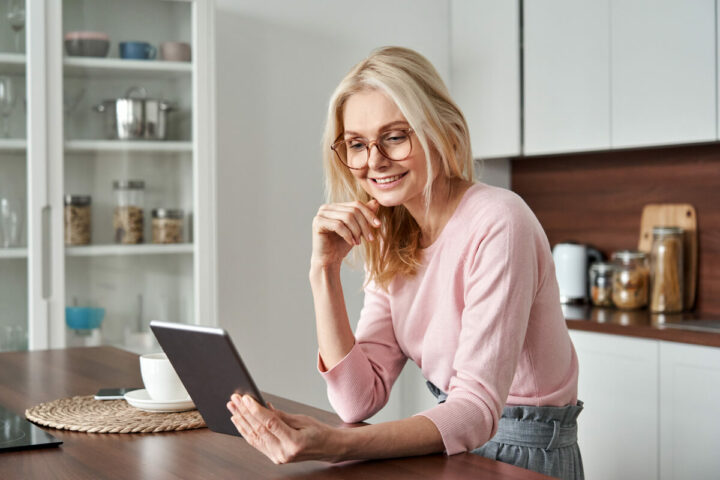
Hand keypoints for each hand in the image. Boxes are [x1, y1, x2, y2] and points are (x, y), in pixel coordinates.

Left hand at [227, 394, 341, 463]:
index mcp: (294, 443)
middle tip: (235, 399)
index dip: (256, 410)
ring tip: (233, 408)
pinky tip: (239, 421)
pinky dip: (246, 431)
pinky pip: (257, 443)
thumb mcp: (302, 419)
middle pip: (259, 430)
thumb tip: (262, 407)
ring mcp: (278, 457)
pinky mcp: (274, 457)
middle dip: (244, 413)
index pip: (270, 424)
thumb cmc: (319, 432)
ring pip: (254, 437)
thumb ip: (280, 416)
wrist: (328, 448)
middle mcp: (284, 453)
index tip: (245, 398)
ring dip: (241, 421)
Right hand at [311, 199, 380, 268]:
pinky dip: (348, 235)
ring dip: (357, 231)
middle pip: (353, 210)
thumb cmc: (342, 245)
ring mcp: (321, 214)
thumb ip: (364, 216)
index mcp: (336, 206)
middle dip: (364, 225)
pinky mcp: (318, 223)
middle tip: (370, 239)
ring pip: (347, 217)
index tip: (378, 225)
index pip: (356, 204)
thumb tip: (376, 202)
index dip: (369, 214)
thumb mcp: (357, 229)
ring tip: (359, 243)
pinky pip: (338, 225)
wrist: (329, 260)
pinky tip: (351, 243)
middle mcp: (327, 207)